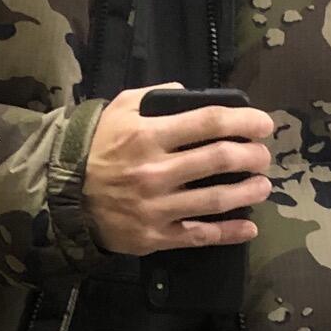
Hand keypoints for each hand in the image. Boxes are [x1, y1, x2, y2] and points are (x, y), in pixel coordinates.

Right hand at [81, 82, 274, 253]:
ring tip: (263, 186)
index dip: (243, 120)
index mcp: (148, 136)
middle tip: (264, 156)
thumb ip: (153, 97)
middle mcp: (156, 171)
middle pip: (218, 160)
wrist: (65, 198)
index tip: (264, 124)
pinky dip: (228, 233)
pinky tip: (249, 227)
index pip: (207, 122)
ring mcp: (158, 207)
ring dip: (247, 192)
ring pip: (215, 199)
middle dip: (251, 156)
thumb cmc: (96, 150)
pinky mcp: (157, 236)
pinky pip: (199, 235)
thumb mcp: (118, 111)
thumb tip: (190, 93)